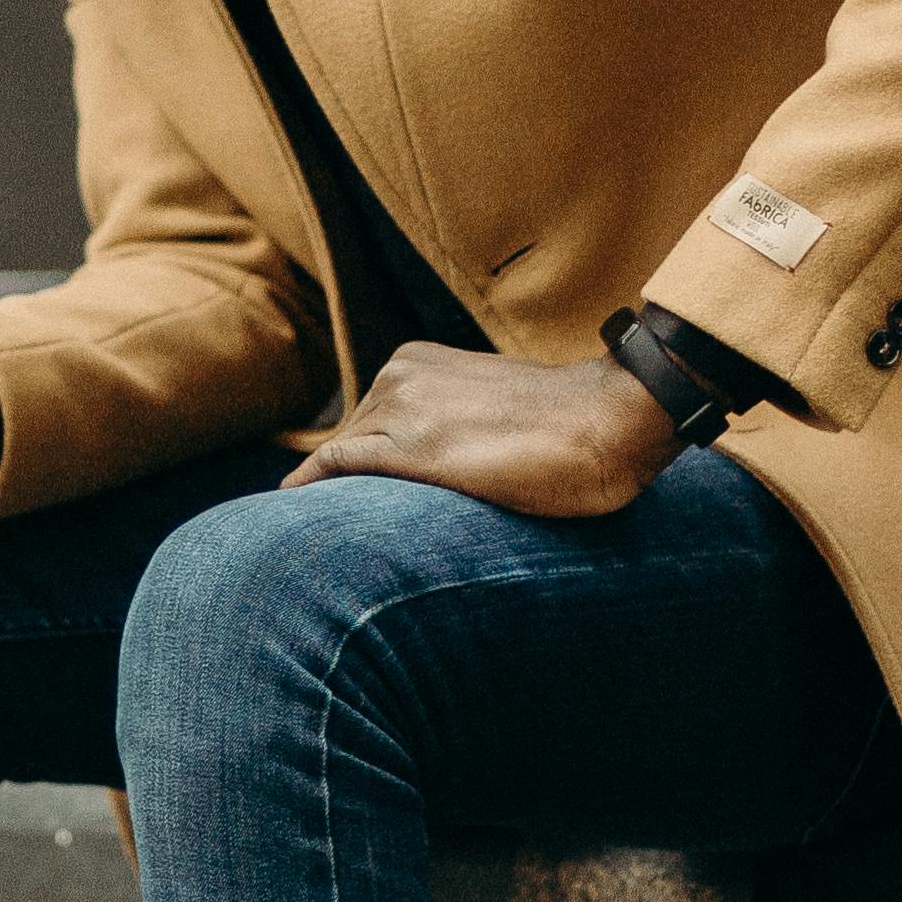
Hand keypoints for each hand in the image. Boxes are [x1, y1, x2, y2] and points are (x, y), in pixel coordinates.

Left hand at [281, 341, 681, 518]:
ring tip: (310, 538)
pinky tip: (292, 510)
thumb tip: (442, 460)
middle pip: (347, 440)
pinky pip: (337, 466)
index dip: (348, 466)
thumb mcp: (492, 409)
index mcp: (415, 363)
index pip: (363, 423)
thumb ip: (451, 424)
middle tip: (315, 531)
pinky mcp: (411, 449)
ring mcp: (402, 409)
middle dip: (336, 484)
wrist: (609, 421)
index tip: (327, 500)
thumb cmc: (567, 426)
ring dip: (328, 495)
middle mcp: (399, 376)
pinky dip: (309, 489)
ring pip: (339, 457)